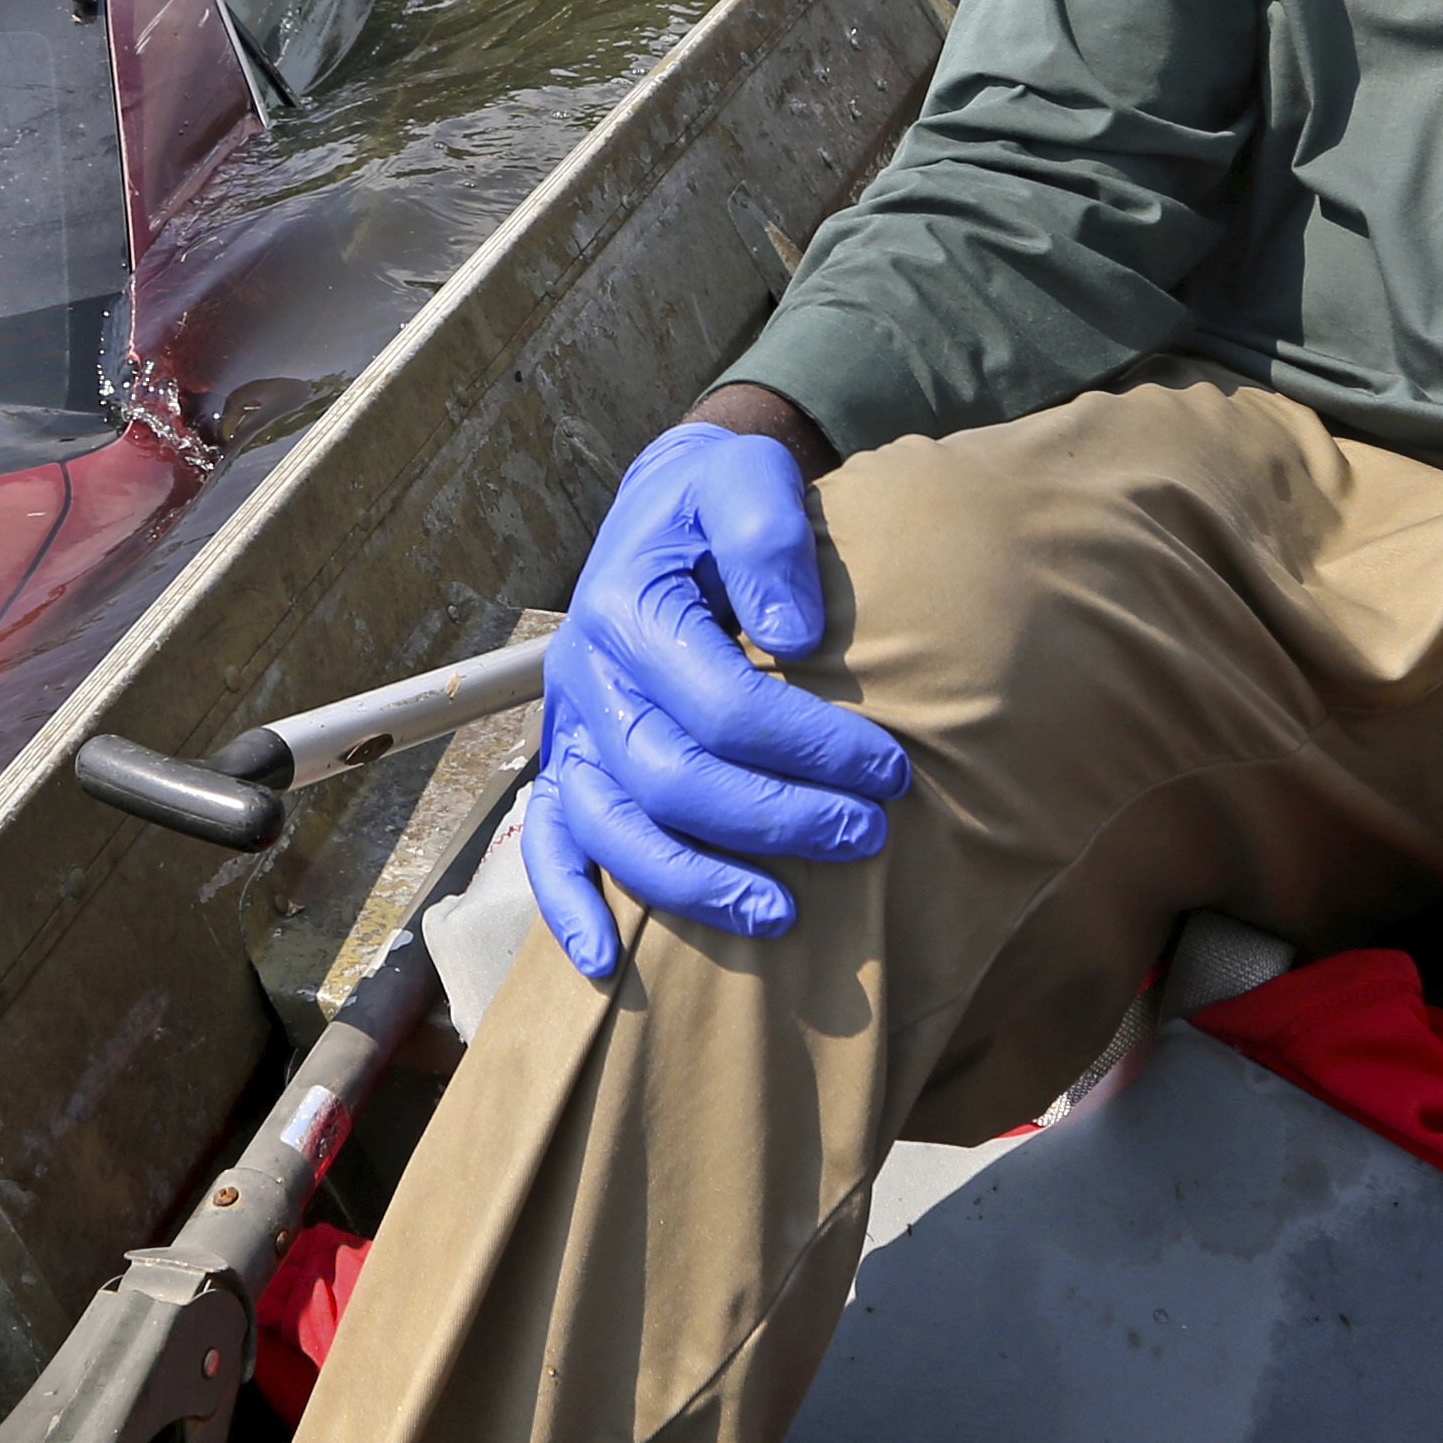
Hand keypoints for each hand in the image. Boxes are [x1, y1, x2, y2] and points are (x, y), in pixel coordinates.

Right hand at [518, 419, 910, 981]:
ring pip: (614, 829)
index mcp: (628, 609)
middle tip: (866, 836)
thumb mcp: (749, 481)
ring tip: (783, 915)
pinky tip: (607, 961)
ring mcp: (571, 729)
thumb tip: (794, 636)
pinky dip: (569, 905)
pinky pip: (550, 843)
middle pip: (672, 778)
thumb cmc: (718, 502)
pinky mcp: (568, 762)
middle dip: (776, 820)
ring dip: (695, 883)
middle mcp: (586, 677)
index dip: (812, 749)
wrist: (667, 505)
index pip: (723, 704)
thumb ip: (767, 538)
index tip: (892, 771)